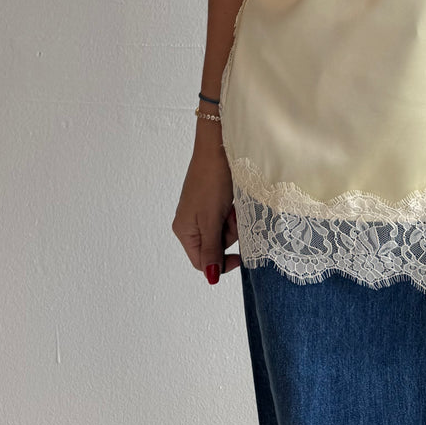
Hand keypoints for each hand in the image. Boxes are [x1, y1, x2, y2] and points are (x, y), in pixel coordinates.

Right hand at [172, 142, 239, 282]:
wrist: (218, 146)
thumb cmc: (212, 181)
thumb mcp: (211, 220)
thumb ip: (211, 250)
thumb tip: (211, 278)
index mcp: (184, 231)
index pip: (201, 262)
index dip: (221, 263)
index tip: (241, 256)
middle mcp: (190, 223)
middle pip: (214, 246)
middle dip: (229, 235)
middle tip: (233, 217)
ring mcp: (201, 211)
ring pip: (223, 232)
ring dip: (233, 222)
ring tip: (234, 206)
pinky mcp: (212, 201)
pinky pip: (225, 217)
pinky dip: (233, 212)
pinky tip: (234, 201)